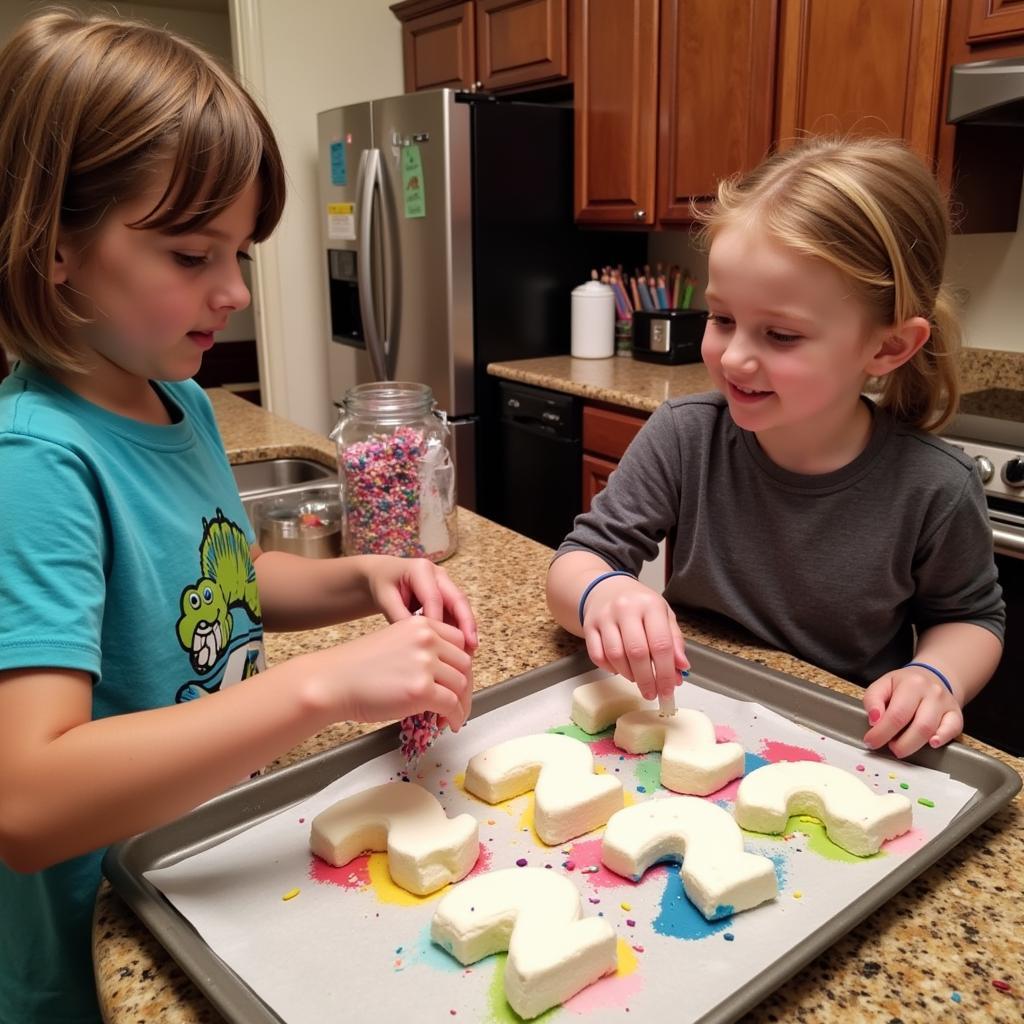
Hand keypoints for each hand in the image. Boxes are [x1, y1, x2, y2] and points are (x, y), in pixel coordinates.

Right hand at [320, 616, 472, 730]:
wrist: (333, 682)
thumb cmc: (357, 668)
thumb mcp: (395, 642)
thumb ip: (422, 650)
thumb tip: (446, 672)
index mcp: (421, 624)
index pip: (459, 641)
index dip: (460, 664)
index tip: (457, 679)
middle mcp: (427, 639)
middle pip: (464, 664)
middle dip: (463, 686)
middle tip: (457, 702)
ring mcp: (426, 664)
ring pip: (461, 685)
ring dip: (460, 704)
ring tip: (452, 715)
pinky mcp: (422, 689)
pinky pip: (452, 705)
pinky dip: (455, 717)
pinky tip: (449, 723)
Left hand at [367, 556, 477, 652]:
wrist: (382, 575)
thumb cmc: (382, 584)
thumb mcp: (384, 598)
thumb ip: (399, 616)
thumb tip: (416, 639)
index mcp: (421, 569)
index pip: (434, 597)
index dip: (438, 621)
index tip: (437, 644)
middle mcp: (438, 574)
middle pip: (458, 599)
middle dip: (466, 623)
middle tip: (472, 645)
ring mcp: (445, 584)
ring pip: (460, 608)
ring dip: (466, 629)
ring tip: (468, 652)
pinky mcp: (446, 596)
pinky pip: (456, 613)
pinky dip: (458, 629)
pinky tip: (460, 647)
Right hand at [581, 576, 688, 700]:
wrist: (606, 588)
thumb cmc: (639, 605)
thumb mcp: (663, 615)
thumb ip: (674, 641)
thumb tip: (681, 668)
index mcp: (650, 605)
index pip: (661, 644)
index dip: (666, 672)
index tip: (668, 691)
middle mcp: (626, 609)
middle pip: (637, 652)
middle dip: (647, 680)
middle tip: (652, 694)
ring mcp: (604, 617)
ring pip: (615, 656)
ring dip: (628, 675)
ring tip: (637, 679)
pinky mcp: (588, 625)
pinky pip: (597, 655)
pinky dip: (609, 668)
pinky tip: (619, 669)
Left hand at [861, 666, 962, 757]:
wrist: (930, 678)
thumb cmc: (903, 685)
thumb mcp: (883, 684)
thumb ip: (873, 700)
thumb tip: (874, 720)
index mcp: (912, 684)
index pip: (896, 714)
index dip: (882, 733)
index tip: (871, 742)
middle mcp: (932, 693)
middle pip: (918, 726)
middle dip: (900, 744)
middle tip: (889, 748)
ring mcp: (947, 704)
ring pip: (932, 730)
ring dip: (913, 745)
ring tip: (900, 747)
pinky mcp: (957, 715)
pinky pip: (953, 730)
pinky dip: (942, 739)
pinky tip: (932, 744)